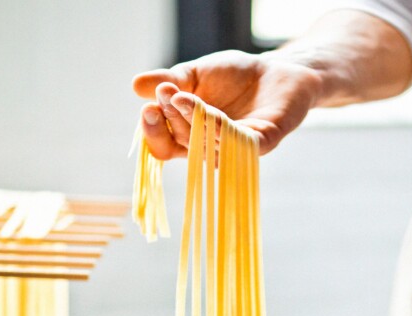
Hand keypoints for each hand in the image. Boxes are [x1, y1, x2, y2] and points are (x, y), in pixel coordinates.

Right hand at [132, 49, 322, 159]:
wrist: (276, 70)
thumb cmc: (233, 77)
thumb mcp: (195, 74)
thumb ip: (170, 80)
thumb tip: (136, 85)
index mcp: (189, 136)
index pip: (163, 146)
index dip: (153, 132)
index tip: (148, 107)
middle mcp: (208, 149)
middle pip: (180, 145)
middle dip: (170, 118)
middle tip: (167, 93)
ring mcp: (233, 149)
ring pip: (205, 145)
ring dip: (191, 122)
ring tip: (182, 96)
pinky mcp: (259, 143)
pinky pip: (236, 142)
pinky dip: (219, 128)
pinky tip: (209, 111)